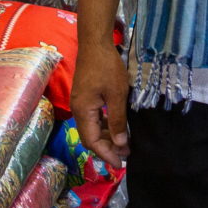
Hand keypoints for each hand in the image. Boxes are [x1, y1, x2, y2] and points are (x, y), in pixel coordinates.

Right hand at [71, 38, 131, 166]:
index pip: (92, 142)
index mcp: (83, 111)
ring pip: (94, 128)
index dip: (106, 154)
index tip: (120, 164)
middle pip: (91, 137)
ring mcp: (81, 104)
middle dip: (109, 148)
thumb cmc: (107, 67)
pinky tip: (119, 127)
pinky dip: (107, 125)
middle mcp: (79, 110)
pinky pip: (95, 118)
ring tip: (126, 143)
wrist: (95, 43)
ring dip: (109, 137)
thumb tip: (120, 144)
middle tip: (128, 154)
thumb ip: (118, 119)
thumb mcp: (117, 94)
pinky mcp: (86, 97)